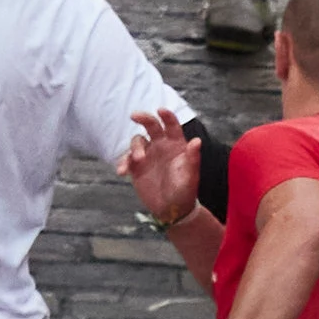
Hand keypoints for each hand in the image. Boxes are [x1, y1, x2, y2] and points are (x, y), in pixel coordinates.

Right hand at [120, 108, 202, 223]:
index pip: (172, 126)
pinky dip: (122, 163)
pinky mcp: (136, 168)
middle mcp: (161, 146)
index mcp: (176, 145)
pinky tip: (122, 171)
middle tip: (134, 115)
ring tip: (138, 159)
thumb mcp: (190, 176)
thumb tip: (197, 141)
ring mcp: (147, 156)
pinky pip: (126, 160)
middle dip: (144, 118)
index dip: (167, 116)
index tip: (161, 110)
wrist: (172, 209)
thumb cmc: (185, 191)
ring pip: (137, 142)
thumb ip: (193, 158)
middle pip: (151, 126)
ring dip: (135, 148)